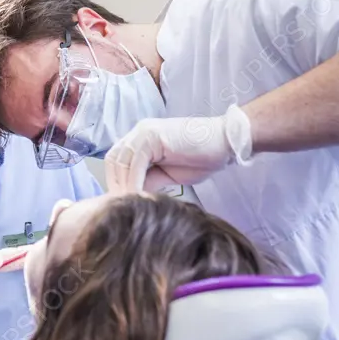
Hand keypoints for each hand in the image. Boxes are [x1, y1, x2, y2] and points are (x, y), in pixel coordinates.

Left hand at [104, 105, 253, 192]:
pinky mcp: (152, 135)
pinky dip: (134, 181)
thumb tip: (131, 196)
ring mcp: (144, 132)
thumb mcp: (167, 175)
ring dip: (123, 185)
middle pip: (113, 160)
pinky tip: (138, 196)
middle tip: (121, 208)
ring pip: (121, 160)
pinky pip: (135, 161)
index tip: (119, 205)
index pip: (116, 162)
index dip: (115, 184)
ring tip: (129, 206)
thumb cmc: (200, 158)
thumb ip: (148, 181)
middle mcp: (138, 133)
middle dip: (115, 185)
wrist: (225, 142)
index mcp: (139, 140)